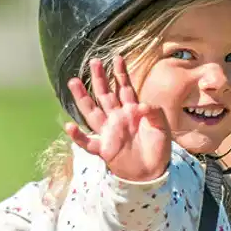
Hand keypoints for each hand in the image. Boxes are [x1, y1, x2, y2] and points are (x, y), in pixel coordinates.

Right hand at [65, 56, 171, 181]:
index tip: (116, 58)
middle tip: (93, 62)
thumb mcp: (161, 126)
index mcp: (131, 111)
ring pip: (92, 112)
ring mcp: (109, 133)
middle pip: (105, 95)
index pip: (124, 88)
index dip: (120, 74)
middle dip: (99, 79)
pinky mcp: (104, 149)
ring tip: (73, 82)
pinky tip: (68, 127)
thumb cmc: (158, 148)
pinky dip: (78, 136)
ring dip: (82, 98)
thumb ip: (154, 112)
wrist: (153, 172)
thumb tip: (140, 106)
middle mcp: (117, 119)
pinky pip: (88, 143)